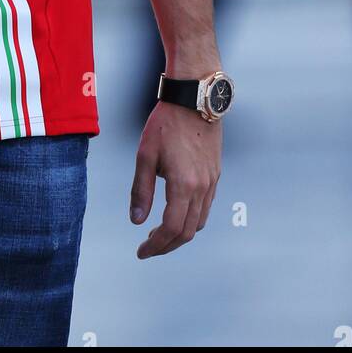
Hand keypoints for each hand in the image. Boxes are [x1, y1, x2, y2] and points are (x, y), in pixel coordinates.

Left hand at [129, 100, 220, 257]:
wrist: (195, 100)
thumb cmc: (166, 124)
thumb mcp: (145, 155)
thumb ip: (141, 190)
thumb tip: (136, 221)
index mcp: (183, 185)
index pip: (170, 228)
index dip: (156, 245)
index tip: (141, 252)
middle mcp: (202, 188)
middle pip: (187, 232)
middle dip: (166, 246)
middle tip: (148, 248)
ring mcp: (212, 183)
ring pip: (199, 222)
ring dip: (179, 234)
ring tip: (158, 233)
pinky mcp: (215, 175)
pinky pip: (205, 208)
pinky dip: (191, 220)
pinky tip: (176, 214)